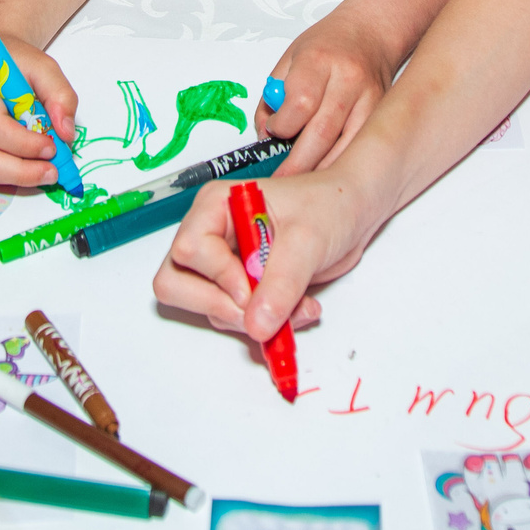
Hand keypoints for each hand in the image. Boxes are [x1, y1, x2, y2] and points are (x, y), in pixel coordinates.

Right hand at [0, 37, 78, 189]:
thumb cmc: (14, 63)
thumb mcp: (44, 68)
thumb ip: (60, 95)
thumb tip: (64, 132)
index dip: (23, 143)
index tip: (52, 147)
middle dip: (19, 170)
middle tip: (50, 172)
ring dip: (12, 177)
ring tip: (41, 172)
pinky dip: (1, 176)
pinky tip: (23, 169)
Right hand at [152, 169, 360, 345]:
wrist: (352, 214)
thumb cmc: (329, 205)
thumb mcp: (307, 240)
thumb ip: (281, 283)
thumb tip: (257, 324)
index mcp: (216, 206)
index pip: (189, 250)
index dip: (218, 276)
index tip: (251, 289)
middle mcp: (211, 235)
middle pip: (177, 283)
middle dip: (220, 306)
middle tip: (262, 311)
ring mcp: (222, 264)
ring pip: (206, 308)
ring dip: (250, 319)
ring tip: (296, 307)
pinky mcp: (239, 287)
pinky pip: (234, 318)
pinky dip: (264, 325)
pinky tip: (296, 310)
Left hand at [260, 12, 396, 174]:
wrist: (371, 32)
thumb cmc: (327, 45)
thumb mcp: (289, 59)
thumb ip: (271, 96)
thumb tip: (265, 135)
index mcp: (318, 61)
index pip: (300, 103)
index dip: (282, 126)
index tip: (273, 132)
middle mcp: (347, 80)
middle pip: (322, 132)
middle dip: (298, 164)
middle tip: (281, 182)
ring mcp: (369, 99)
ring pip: (345, 146)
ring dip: (321, 171)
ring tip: (302, 186)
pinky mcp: (382, 115)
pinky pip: (361, 148)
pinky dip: (343, 165)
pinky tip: (328, 174)